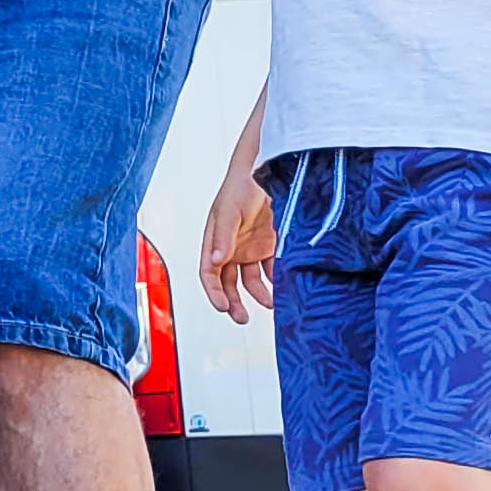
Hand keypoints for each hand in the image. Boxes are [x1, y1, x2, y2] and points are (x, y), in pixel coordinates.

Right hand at [200, 172, 276, 322]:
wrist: (267, 173)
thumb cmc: (239, 187)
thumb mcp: (228, 211)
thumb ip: (223, 236)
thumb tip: (216, 259)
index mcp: (214, 243)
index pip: (209, 274)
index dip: (214, 292)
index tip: (223, 306)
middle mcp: (230, 250)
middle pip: (228, 283)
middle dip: (233, 302)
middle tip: (241, 317)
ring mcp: (249, 249)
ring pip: (250, 281)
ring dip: (258, 295)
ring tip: (269, 303)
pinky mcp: (268, 247)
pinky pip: (270, 269)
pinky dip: (275, 280)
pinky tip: (281, 287)